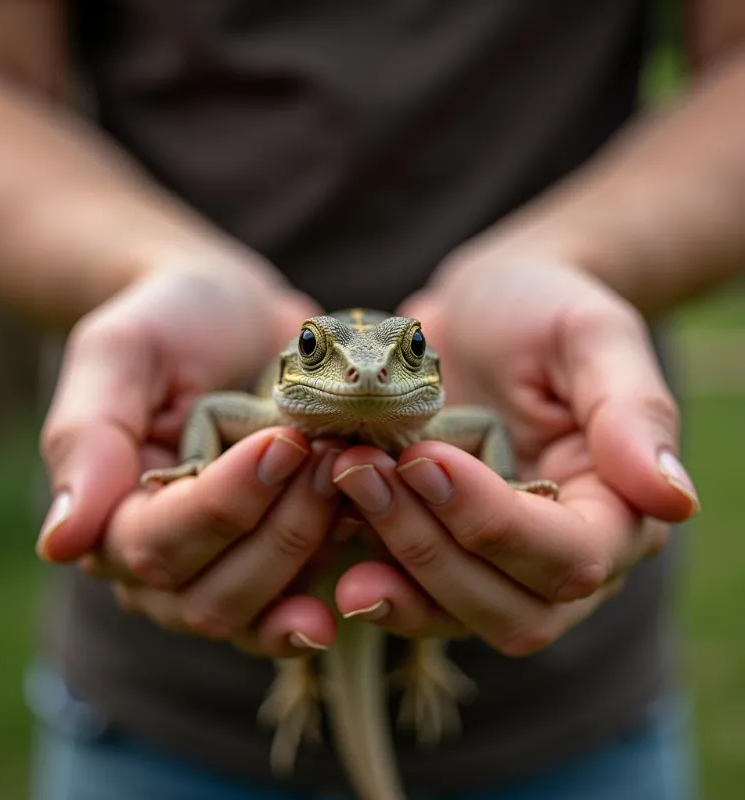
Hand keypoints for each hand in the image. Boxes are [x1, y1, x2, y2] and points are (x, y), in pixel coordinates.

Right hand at [37, 265, 346, 657]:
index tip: (282, 444)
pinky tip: (365, 537)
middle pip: (208, 597)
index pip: (154, 545)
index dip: (223, 505)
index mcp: (108, 513)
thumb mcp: (122, 351)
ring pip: (255, 611)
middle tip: (329, 459)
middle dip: (279, 532)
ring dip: (311, 553)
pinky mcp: (272, 563)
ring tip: (351, 482)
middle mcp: (158, 560)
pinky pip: (293, 607)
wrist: (238, 316)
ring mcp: (218, 568)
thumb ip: (88, 438)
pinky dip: (330, 581)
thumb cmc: (174, 322)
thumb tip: (60, 544)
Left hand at [327, 257, 698, 652]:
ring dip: (391, 567)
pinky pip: (411, 596)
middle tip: (361, 472)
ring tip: (340, 490)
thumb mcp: (592, 336)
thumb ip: (633, 413)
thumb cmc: (542, 310)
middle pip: (509, 608)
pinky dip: (371, 575)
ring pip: (454, 616)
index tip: (427, 460)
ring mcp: (497, 562)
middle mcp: (561, 555)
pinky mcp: (443, 552)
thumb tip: (674, 500)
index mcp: (616, 510)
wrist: (480, 308)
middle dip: (429, 550)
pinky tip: (328, 536)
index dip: (494, 522)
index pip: (569, 557)